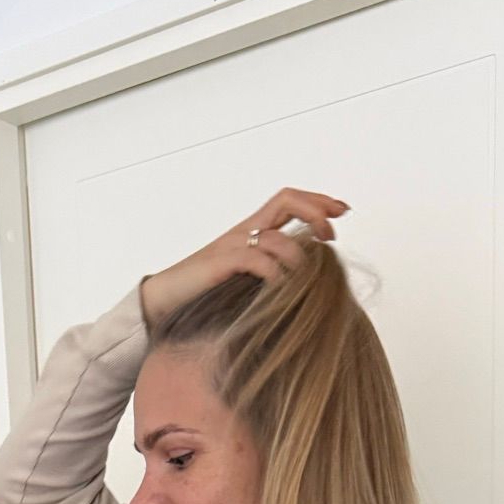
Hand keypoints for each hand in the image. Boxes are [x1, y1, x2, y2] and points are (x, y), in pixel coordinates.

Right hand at [139, 188, 349, 329]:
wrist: (159, 303)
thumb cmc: (200, 298)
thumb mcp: (243, 283)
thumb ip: (269, 276)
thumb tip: (304, 287)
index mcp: (250, 232)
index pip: (289, 202)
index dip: (318, 201)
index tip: (343, 211)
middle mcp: (243, 232)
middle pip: (286, 200)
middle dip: (316, 209)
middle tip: (333, 231)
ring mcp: (231, 246)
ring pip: (275, 234)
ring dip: (299, 254)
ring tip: (310, 275)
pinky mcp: (220, 264)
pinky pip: (256, 259)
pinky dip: (275, 273)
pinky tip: (283, 288)